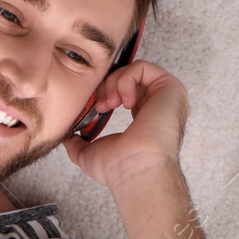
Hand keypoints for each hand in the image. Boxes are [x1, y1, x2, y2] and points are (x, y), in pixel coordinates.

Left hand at [61, 60, 188, 189]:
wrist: (134, 171)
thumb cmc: (118, 169)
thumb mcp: (89, 153)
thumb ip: (78, 143)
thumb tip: (68, 137)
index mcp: (144, 117)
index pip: (124, 90)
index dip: (106, 91)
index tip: (96, 107)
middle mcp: (158, 104)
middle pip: (128, 76)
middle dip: (107, 85)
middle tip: (100, 105)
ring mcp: (166, 96)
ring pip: (134, 69)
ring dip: (115, 82)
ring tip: (111, 104)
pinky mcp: (171, 88)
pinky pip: (143, 67)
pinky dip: (125, 80)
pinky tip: (123, 102)